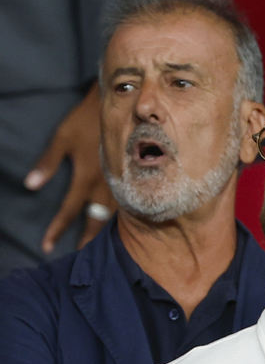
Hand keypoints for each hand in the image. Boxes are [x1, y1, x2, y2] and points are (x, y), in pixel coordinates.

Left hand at [25, 91, 114, 254]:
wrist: (122, 108)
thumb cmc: (87, 120)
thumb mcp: (63, 137)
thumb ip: (48, 162)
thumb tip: (31, 185)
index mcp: (86, 177)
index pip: (68, 210)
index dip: (56, 229)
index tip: (46, 246)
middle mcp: (106, 186)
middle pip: (95, 222)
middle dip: (85, 240)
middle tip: (78, 255)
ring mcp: (123, 185)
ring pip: (115, 217)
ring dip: (106, 233)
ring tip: (99, 247)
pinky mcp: (134, 181)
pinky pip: (129, 207)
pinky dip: (123, 220)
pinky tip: (122, 228)